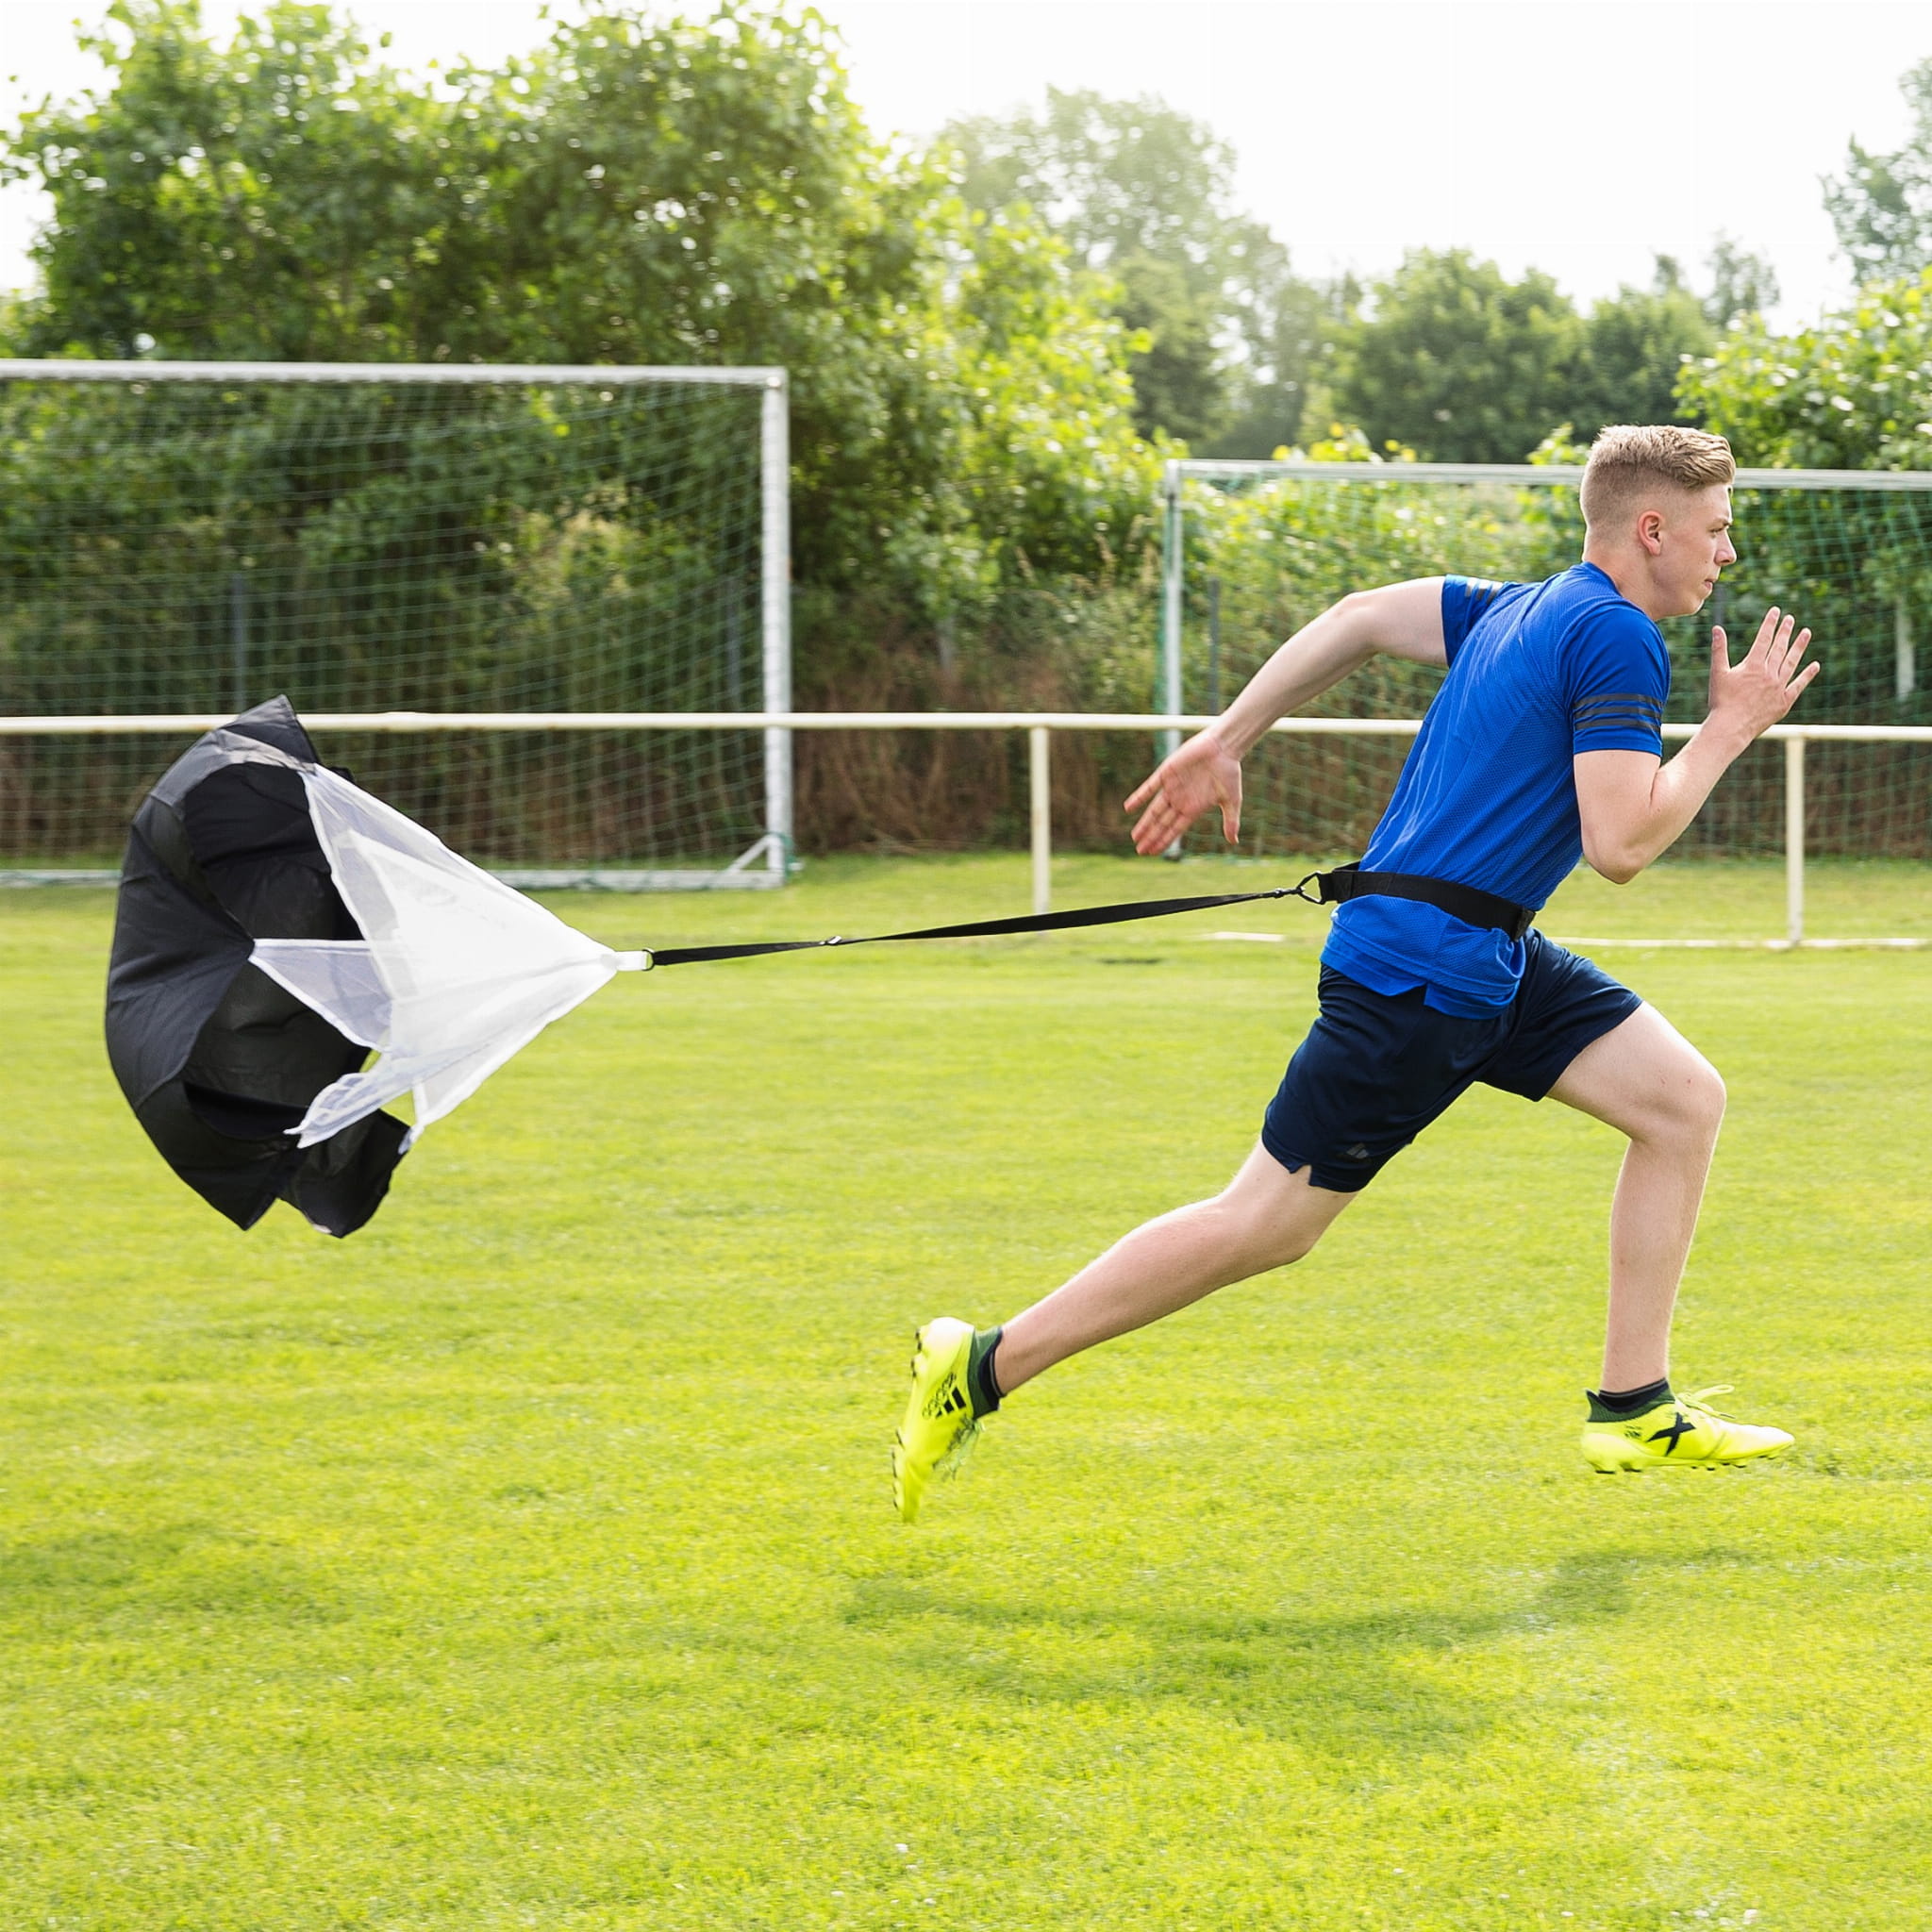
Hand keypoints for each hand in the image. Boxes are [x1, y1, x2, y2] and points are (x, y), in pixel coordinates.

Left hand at [1123, 731, 1242, 853]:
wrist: (1223, 747)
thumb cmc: (1229, 772)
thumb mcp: (1232, 800)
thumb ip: (1230, 820)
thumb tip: (1234, 842)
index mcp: (1193, 808)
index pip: (1175, 829)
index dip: (1164, 841)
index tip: (1153, 853)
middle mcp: (1180, 800)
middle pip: (1162, 824)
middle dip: (1151, 837)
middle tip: (1140, 851)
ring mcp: (1172, 787)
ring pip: (1154, 810)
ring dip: (1144, 823)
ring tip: (1135, 837)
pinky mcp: (1166, 773)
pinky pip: (1149, 787)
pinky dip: (1139, 797)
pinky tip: (1129, 808)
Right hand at [1706, 605, 1818, 744]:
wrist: (1731, 727)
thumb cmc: (1721, 701)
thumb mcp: (1717, 673)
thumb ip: (1719, 649)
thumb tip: (1717, 629)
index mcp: (1753, 666)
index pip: (1764, 639)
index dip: (1770, 624)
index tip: (1776, 611)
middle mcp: (1769, 674)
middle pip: (1779, 648)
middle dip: (1785, 631)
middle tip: (1791, 619)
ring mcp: (1779, 687)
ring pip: (1792, 662)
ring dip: (1800, 647)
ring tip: (1806, 633)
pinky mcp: (1784, 702)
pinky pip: (1798, 685)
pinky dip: (1807, 675)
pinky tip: (1815, 665)